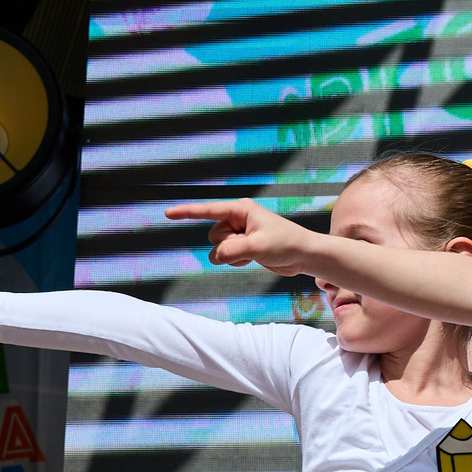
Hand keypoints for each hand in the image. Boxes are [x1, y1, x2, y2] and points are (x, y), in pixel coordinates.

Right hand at [165, 199, 318, 275]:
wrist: (303, 255)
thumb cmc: (285, 243)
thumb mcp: (256, 246)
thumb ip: (231, 251)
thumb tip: (214, 257)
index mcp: (240, 209)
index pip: (207, 210)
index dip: (186, 212)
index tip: (167, 213)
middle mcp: (237, 219)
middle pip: (213, 235)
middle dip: (226, 246)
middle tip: (249, 246)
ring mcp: (239, 234)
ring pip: (218, 248)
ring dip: (232, 256)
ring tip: (253, 253)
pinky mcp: (243, 247)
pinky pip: (227, 257)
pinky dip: (236, 261)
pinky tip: (253, 259)